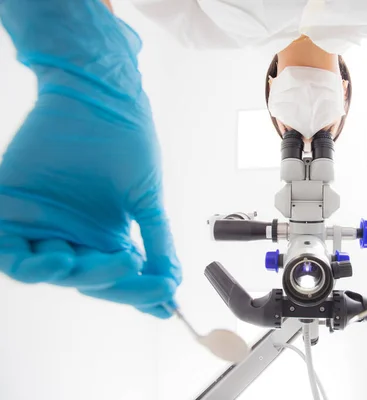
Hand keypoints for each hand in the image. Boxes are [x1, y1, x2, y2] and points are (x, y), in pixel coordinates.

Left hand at [0, 0, 180, 317]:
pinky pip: (8, 250)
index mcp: (105, 237)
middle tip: (140, 273)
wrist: (102, 99)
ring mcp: (42, 224)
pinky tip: (59, 261)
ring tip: (101, 262)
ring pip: (47, 271)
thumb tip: (172, 283)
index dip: (138, 295)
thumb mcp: (147, 201)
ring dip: (74, 276)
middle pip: (86, 279)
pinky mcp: (9, 208)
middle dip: (115, 283)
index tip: (163, 306)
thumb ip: (157, 243)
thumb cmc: (126, 143)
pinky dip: (28, 263)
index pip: (118, 278)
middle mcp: (73, 235)